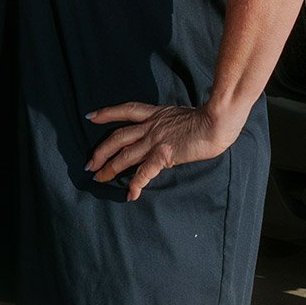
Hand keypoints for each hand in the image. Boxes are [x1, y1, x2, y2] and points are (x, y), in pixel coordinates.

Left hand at [86, 103, 247, 200]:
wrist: (217, 121)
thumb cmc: (209, 118)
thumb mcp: (182, 116)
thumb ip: (170, 124)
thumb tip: (169, 134)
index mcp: (156, 114)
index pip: (126, 110)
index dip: (107, 113)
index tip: (90, 116)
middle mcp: (151, 126)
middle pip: (117, 137)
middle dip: (101, 151)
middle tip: (89, 164)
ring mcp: (156, 140)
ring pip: (125, 155)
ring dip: (110, 168)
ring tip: (98, 178)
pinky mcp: (164, 154)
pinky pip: (144, 171)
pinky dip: (135, 183)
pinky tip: (130, 194)